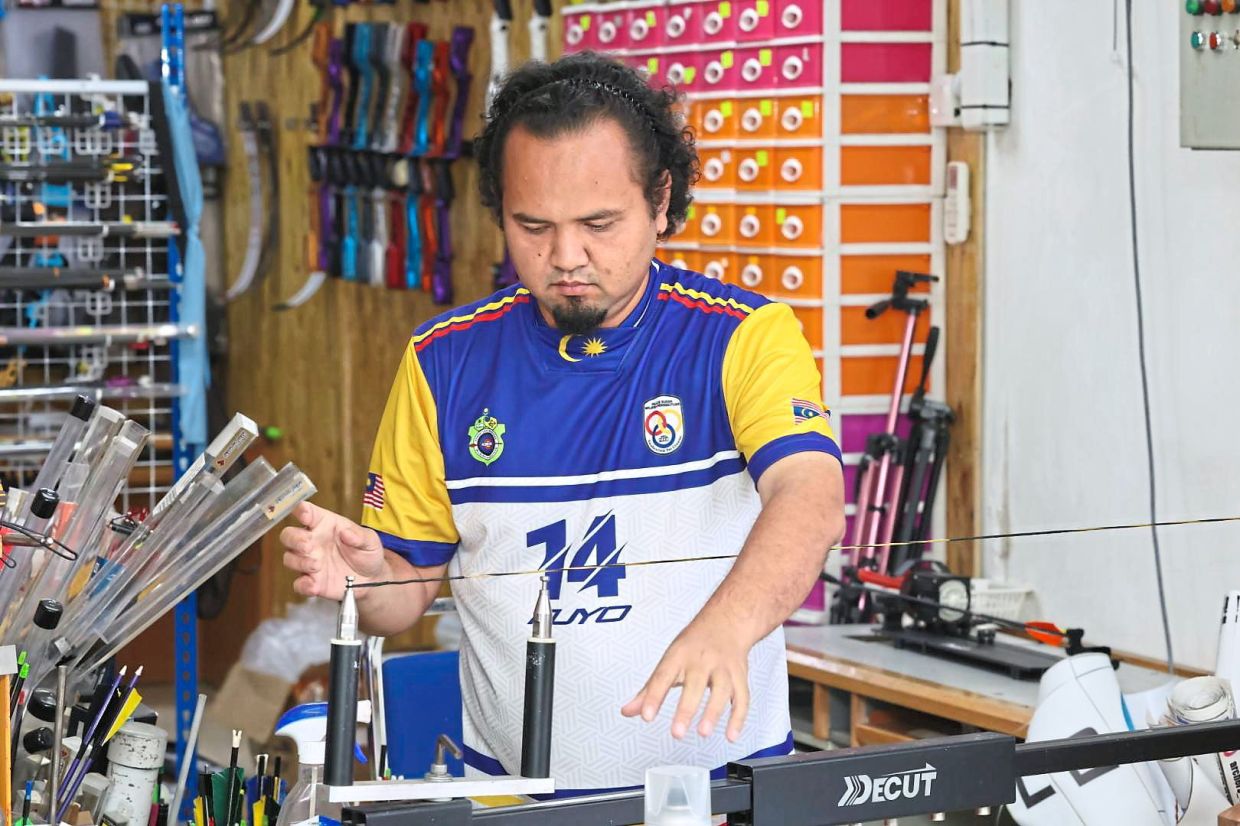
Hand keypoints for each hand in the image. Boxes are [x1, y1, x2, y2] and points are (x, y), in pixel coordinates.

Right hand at [280, 501, 388, 599]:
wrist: (371, 579)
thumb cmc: (366, 553)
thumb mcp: (370, 541)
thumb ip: (360, 536)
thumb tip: (346, 533)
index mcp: (324, 525)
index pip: (307, 512)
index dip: (301, 511)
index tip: (304, 514)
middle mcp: (312, 541)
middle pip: (289, 535)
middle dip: (293, 539)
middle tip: (308, 545)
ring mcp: (309, 562)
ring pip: (289, 558)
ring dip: (300, 562)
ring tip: (317, 565)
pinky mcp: (311, 582)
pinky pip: (298, 584)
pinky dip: (303, 585)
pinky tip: (313, 585)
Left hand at [621, 622, 750, 741]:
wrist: (726, 621)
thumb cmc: (694, 645)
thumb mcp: (668, 660)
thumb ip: (649, 689)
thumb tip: (628, 711)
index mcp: (679, 655)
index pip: (663, 676)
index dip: (654, 697)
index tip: (646, 715)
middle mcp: (702, 660)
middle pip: (695, 684)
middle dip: (686, 709)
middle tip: (677, 732)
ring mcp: (723, 667)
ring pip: (721, 690)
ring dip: (713, 713)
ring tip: (703, 733)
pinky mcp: (740, 676)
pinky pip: (742, 698)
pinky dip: (738, 717)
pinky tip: (731, 735)